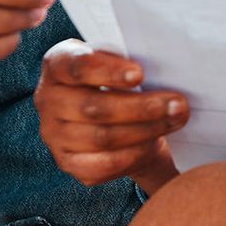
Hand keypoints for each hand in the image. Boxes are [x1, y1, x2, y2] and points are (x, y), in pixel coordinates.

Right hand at [36, 39, 186, 192]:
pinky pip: (100, 165)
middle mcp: (47, 99)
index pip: (76, 67)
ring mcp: (53, 134)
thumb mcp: (118, 61)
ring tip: (175, 120)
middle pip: (93, 107)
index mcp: (57, 64)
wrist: (113, 113)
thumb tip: (162, 69)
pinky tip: (153, 144)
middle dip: (140, 107)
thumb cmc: (117, 79)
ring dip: (145, 130)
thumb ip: (127, 62)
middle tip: (177, 104)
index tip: (141, 74)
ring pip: (101, 137)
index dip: (107, 71)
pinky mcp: (67, 162)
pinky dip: (131, 155)